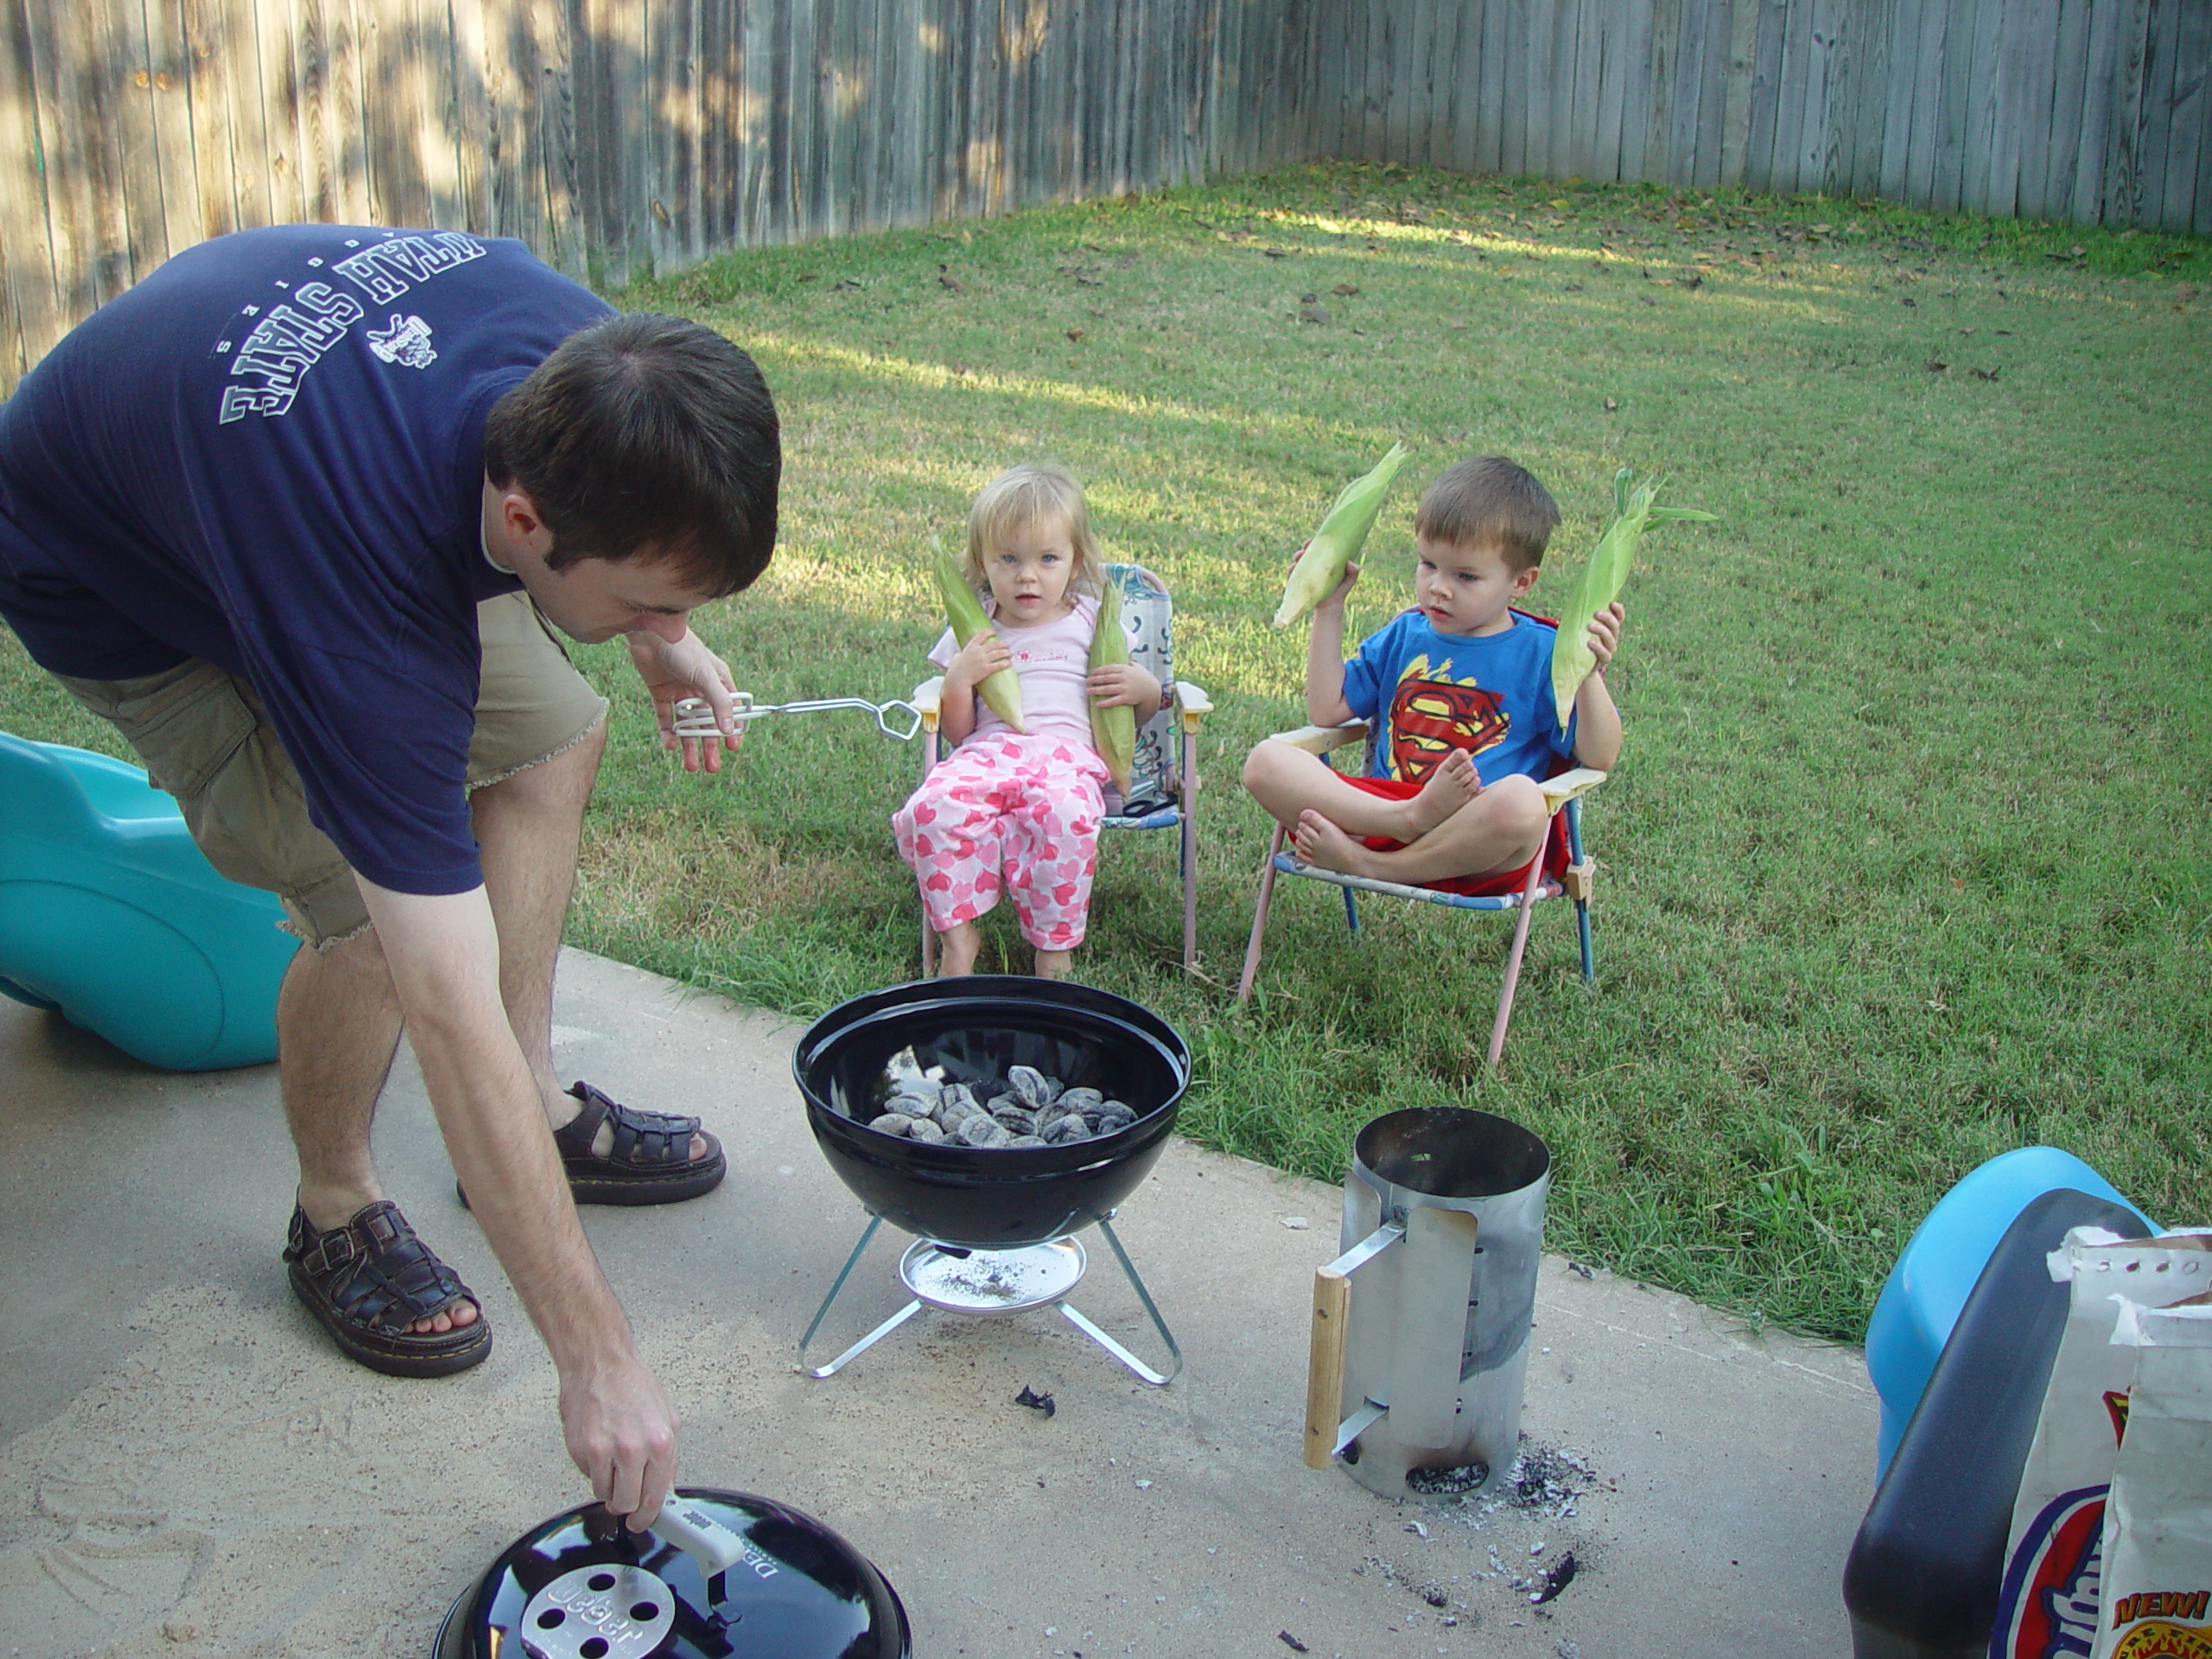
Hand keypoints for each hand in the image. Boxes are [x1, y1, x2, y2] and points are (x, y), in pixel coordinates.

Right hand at [560, 1350, 680, 1530]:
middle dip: (627, 1505)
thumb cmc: (634, 1387)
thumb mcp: (668, 1420)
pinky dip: (594, 1470)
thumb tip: (665, 1493)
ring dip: (609, 1486)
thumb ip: (668, 1460)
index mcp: (660, 1442)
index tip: (643, 1523)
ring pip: (604, 1495)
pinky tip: (600, 1446)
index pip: (655, 1498)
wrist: (600, 1364)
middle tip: (626, 1496)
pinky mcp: (580, 1449)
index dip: (648, 1517)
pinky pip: (588, 1477)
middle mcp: (632, 1449)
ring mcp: (603, 1450)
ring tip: (614, 1460)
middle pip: (627, 1504)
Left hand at [628, 628, 741, 772]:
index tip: (732, 748)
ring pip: (687, 725)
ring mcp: (679, 691)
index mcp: (717, 681)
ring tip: (691, 767)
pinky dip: (667, 732)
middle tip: (711, 768)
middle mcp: (700, 688)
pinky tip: (669, 745)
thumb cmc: (683, 648)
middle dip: (709, 746)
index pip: (729, 710)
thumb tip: (729, 729)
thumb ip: (719, 703)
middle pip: (707, 723)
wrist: (649, 633)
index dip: (731, 729)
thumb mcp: (706, 676)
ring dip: (689, 745)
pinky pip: (665, 717)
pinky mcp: (660, 692)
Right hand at [948, 628, 1011, 690]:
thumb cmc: (955, 670)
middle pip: (994, 644)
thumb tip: (961, 654)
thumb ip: (961, 654)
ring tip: (1010, 653)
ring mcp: (983, 660)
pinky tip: (1009, 663)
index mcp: (971, 647)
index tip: (994, 632)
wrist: (957, 680)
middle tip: (1006, 645)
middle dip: (1002, 644)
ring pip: (998, 653)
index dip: (989, 632)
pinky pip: (999, 665)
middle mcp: (978, 651)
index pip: (981, 635)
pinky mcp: (986, 669)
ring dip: (1006, 652)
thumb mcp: (957, 658)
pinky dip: (1005, 663)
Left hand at [1087, 662, 1159, 708]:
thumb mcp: (1136, 667)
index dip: (1099, 670)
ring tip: (1088, 691)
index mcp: (1125, 669)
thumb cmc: (1143, 678)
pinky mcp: (1126, 698)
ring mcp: (1125, 688)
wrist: (1152, 691)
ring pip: (1107, 689)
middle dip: (1095, 679)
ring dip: (1096, 690)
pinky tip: (1097, 704)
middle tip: (1087, 681)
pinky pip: (1113, 701)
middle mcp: (1124, 677)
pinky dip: (1105, 703)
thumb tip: (1123, 653)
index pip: (1109, 668)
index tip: (1092, 672)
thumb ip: (1128, 661)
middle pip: (1106, 678)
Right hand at [1288, 540, 1360, 613]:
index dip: (1312, 543)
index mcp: (1324, 561)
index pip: (1317, 549)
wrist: (1330, 607)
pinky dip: (1291, 569)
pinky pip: (1293, 574)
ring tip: (1298, 557)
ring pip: (1298, 562)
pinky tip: (1292, 567)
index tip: (1311, 541)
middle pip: (1306, 554)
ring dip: (1297, 557)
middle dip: (1303, 549)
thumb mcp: (1350, 579)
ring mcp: (1306, 573)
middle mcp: (1314, 565)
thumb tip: (1348, 562)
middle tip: (1304, 549)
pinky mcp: (1300, 582)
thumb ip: (1353, 571)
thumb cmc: (1340, 591)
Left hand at [1584, 601, 1624, 670]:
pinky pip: (1605, 654)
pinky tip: (1590, 643)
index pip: (1618, 618)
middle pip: (1615, 626)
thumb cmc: (1580, 642)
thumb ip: (1582, 618)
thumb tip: (1575, 603)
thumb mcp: (1582, 629)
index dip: (1618, 610)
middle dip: (1607, 618)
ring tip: (1590, 626)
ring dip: (1601, 630)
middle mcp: (1612, 638)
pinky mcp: (1604, 660)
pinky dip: (1598, 648)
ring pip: (1610, 639)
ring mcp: (1610, 649)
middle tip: (1596, 613)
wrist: (1580, 665)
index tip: (1612, 603)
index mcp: (1610, 628)